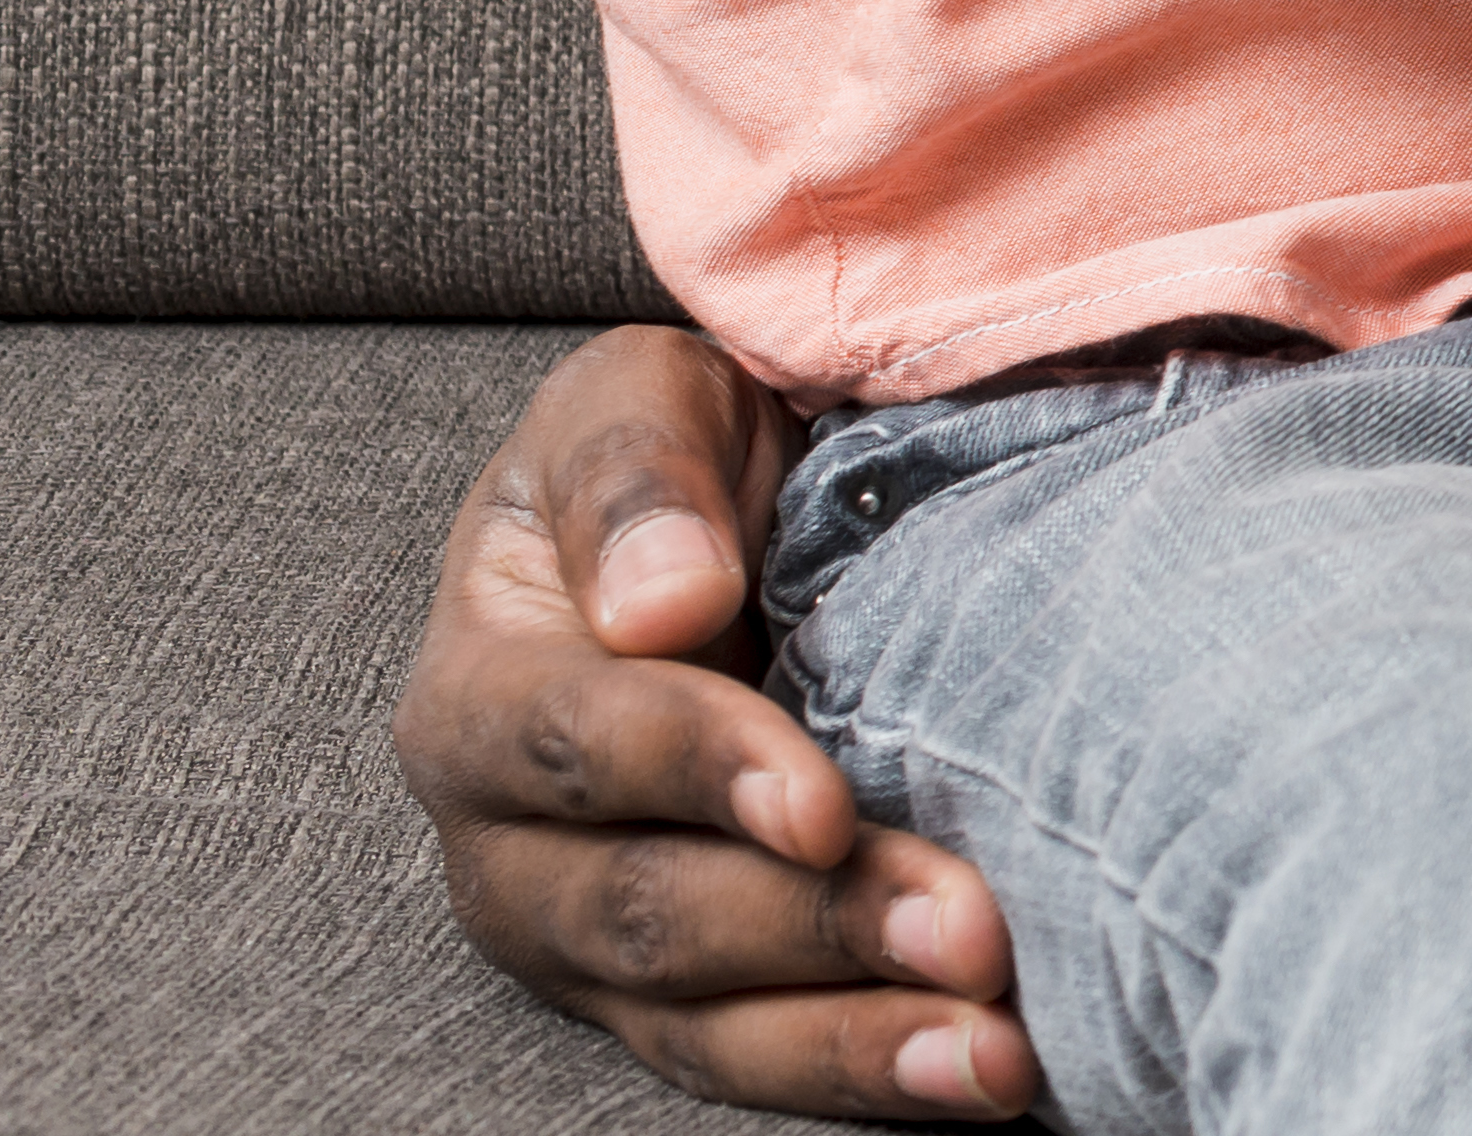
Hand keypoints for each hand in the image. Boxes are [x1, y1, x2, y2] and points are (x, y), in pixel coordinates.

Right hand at [395, 327, 1039, 1116]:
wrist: (725, 521)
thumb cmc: (676, 458)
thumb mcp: (639, 402)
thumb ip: (634, 481)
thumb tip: (657, 601)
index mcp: (482, 693)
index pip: (575, 743)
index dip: (696, 772)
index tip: (819, 802)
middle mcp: (514, 845)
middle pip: (643, 908)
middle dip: (808, 927)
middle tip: (967, 927)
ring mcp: (593, 939)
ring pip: (699, 1019)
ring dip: (851, 1038)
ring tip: (990, 1053)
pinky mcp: (681, 995)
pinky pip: (757, 1053)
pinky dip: (865, 1072)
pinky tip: (979, 1071)